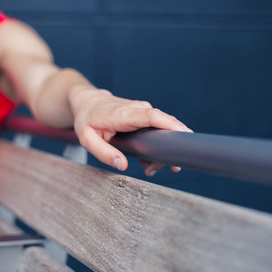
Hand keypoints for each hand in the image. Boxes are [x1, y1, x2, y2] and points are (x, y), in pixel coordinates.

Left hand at [70, 88, 191, 175]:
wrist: (88, 101)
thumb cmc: (87, 120)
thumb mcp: (87, 139)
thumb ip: (103, 153)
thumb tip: (122, 166)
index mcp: (123, 114)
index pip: (152, 116)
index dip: (170, 124)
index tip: (185, 134)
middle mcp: (137, 108)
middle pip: (163, 125)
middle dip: (168, 148)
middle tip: (158, 169)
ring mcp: (143, 109)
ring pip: (163, 128)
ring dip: (162, 150)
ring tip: (149, 168)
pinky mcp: (146, 114)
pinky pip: (159, 127)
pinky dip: (158, 144)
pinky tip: (149, 158)